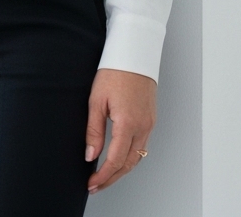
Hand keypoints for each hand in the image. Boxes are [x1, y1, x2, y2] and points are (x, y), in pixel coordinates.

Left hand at [85, 67, 156, 194]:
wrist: (134, 55)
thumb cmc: (114, 72)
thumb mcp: (96, 100)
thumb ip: (94, 130)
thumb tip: (90, 155)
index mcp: (128, 124)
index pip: (115, 160)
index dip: (103, 175)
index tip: (92, 183)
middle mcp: (143, 128)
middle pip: (128, 164)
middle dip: (112, 178)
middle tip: (96, 185)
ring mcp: (149, 125)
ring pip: (137, 158)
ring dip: (121, 170)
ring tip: (105, 176)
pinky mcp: (151, 120)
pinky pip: (142, 146)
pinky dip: (130, 157)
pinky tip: (119, 158)